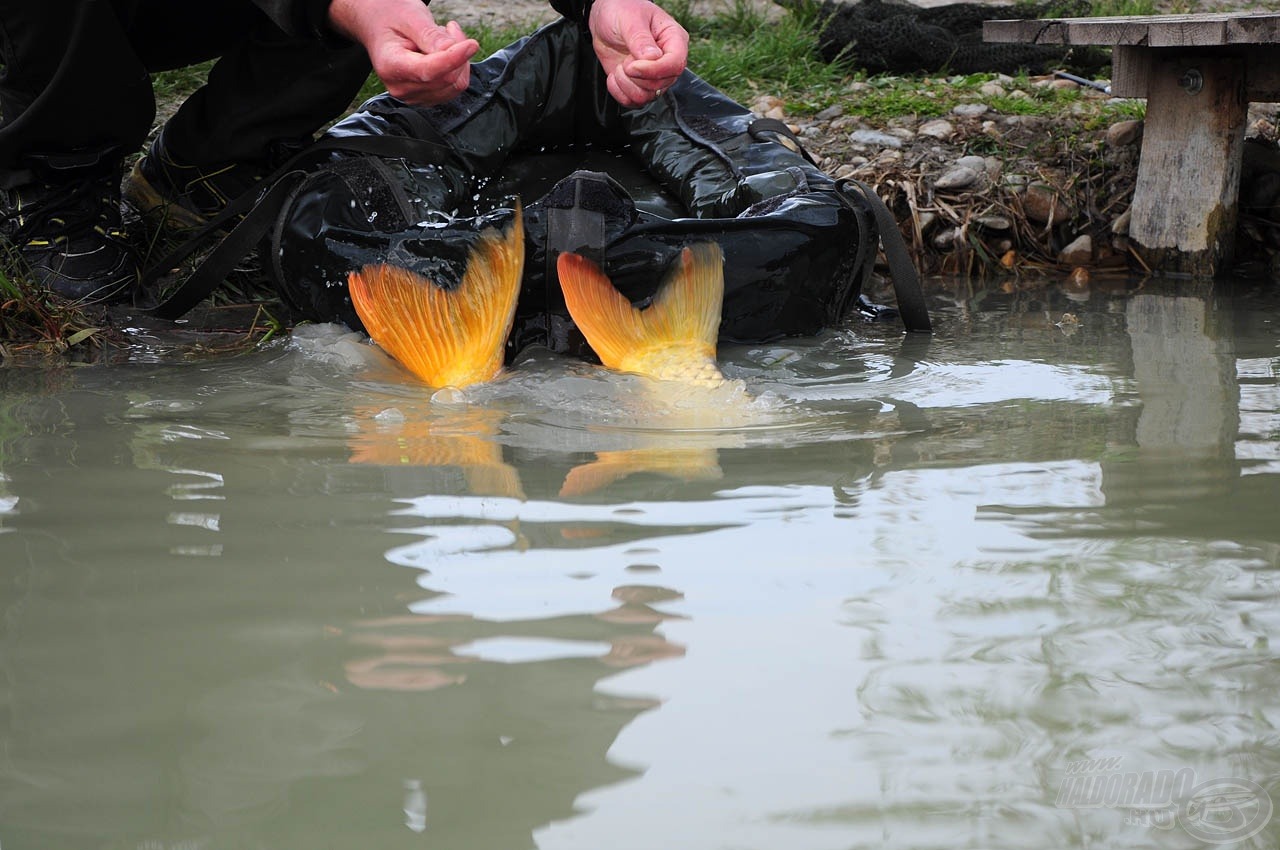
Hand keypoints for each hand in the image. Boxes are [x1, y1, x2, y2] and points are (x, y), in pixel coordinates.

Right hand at [328, 0, 479, 104]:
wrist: (377, 25)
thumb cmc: (390, 17)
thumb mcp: (410, 16)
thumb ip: (431, 36)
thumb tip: (455, 51)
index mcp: (390, 66)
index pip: (429, 71)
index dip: (454, 58)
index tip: (471, 44)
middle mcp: (401, 87)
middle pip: (447, 79)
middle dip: (457, 51)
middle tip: (449, 28)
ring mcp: (414, 95)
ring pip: (455, 84)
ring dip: (458, 59)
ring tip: (442, 38)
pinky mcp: (426, 96)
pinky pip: (454, 87)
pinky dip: (456, 67)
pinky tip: (443, 52)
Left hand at [588, 0, 688, 107]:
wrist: (604, 17)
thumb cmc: (622, 9)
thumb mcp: (630, 18)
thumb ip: (640, 38)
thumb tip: (652, 58)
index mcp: (674, 39)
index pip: (675, 64)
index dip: (654, 70)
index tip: (632, 66)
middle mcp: (667, 60)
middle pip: (661, 84)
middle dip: (636, 77)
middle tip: (624, 60)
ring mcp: (654, 75)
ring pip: (647, 96)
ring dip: (626, 85)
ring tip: (619, 66)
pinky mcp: (639, 85)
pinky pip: (633, 102)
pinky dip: (619, 92)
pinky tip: (614, 76)